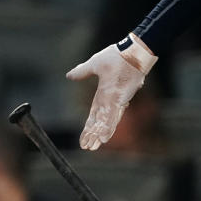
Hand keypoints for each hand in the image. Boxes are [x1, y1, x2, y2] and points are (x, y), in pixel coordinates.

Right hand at [66, 35, 157, 150]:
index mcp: (102, 94)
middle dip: (93, 134)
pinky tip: (105, 138)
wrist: (132, 52)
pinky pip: (113, 117)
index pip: (94, 114)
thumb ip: (82, 72)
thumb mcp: (94, 65)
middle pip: (99, 122)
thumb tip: (69, 75)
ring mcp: (115, 101)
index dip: (88, 126)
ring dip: (100, 135)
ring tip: (94, 147)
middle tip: (88, 147)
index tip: (83, 137)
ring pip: (106, 123)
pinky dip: (108, 128)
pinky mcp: (121, 99)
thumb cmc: (116, 56)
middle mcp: (109, 100)